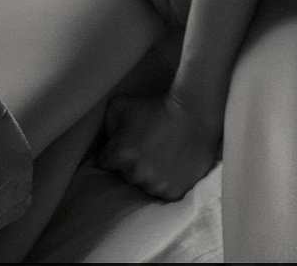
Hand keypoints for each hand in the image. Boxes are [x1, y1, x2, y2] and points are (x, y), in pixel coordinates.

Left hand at [97, 90, 221, 201]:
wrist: (193, 113)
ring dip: (148, 176)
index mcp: (120, 155)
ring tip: (159, 159)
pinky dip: (165, 183)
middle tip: (143, 150)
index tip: (119, 150)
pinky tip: (170, 168)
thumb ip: (107, 123)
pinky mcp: (173, 192)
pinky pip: (162, 193)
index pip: (103, 163)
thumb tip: (105, 138)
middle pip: (124, 175)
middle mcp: (135, 174)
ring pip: (144, 185)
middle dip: (129, 164)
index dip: (109, 155)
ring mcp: (155, 185)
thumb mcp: (122, 104)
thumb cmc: (156, 106)